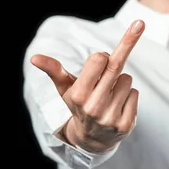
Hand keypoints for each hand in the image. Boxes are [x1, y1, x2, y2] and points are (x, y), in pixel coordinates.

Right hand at [30, 19, 144, 152]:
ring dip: (121, 82)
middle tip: (135, 30)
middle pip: (115, 65)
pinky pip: (135, 94)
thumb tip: (34, 57)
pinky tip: (118, 106)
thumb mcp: (65, 88)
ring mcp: (110, 117)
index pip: (99, 58)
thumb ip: (53, 70)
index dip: (101, 56)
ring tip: (109, 95)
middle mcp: (94, 107)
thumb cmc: (79, 104)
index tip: (100, 60)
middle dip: (124, 47)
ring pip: (127, 79)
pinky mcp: (125, 125)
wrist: (92, 138)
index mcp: (78, 95)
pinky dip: (129, 96)